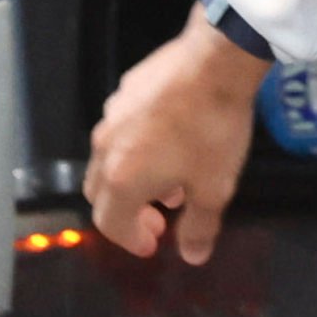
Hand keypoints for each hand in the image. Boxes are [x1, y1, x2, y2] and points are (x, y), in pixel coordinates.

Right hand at [86, 16, 268, 262]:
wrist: (216, 60)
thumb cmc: (213, 129)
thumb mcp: (214, 186)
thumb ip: (199, 226)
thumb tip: (192, 256)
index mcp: (121, 180)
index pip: (110, 224)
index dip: (131, 240)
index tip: (155, 243)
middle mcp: (104, 149)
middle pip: (101, 194)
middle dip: (127, 213)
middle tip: (159, 218)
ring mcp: (110, 116)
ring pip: (108, 160)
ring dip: (133, 180)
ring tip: (171, 181)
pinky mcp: (124, 91)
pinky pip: (121, 130)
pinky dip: (136, 149)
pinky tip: (169, 141)